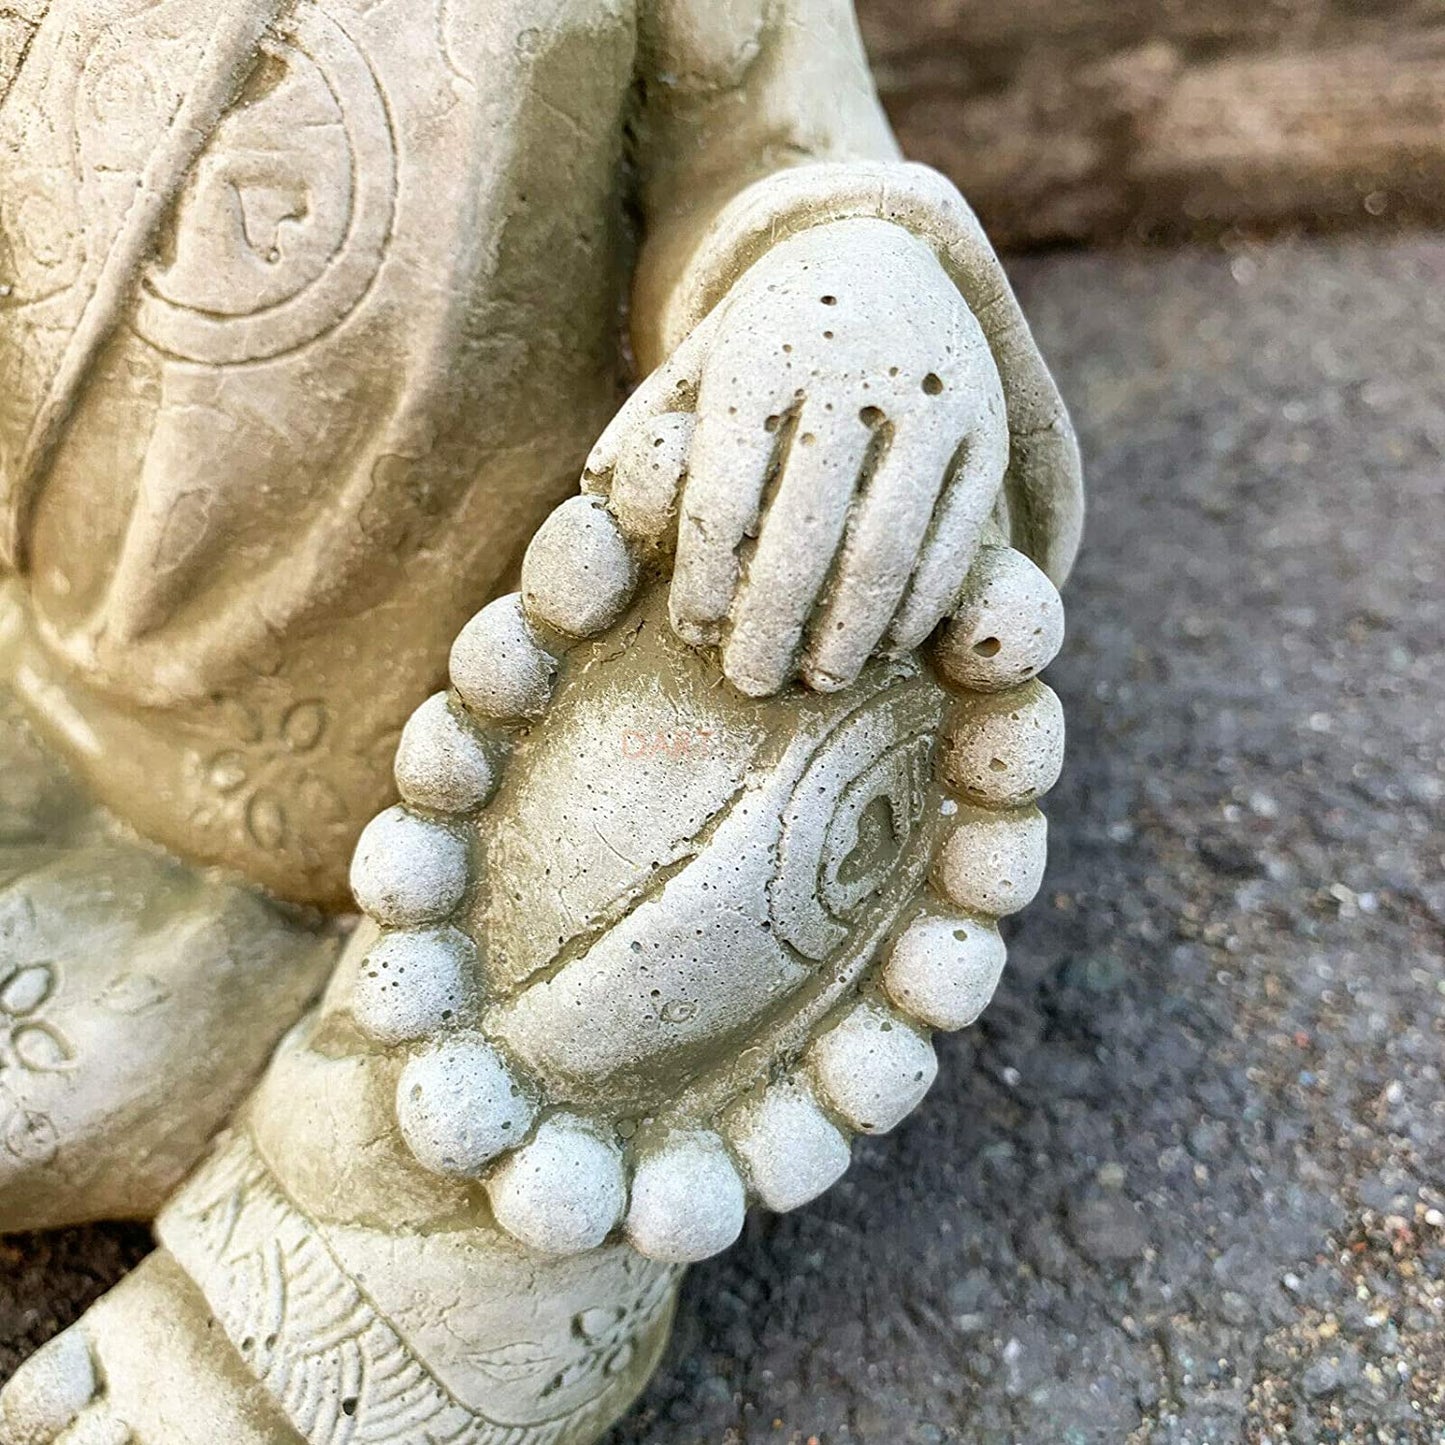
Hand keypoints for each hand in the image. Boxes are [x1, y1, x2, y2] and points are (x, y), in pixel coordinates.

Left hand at [588, 217, 1007, 695]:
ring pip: (887, 542)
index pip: (723, 493)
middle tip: (751, 684)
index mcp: (763, 353)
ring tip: (820, 679)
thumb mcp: (702, 352)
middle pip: (805, 530)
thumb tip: (595, 487)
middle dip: (773, 621)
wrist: (885, 248)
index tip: (694, 632)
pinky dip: (921, 600)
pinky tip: (886, 643)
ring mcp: (932, 399)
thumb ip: (651, 419)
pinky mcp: (987, 430)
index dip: (705, 576)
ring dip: (850, 628)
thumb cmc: (770, 330)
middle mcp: (852, 371)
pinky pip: (956, 535)